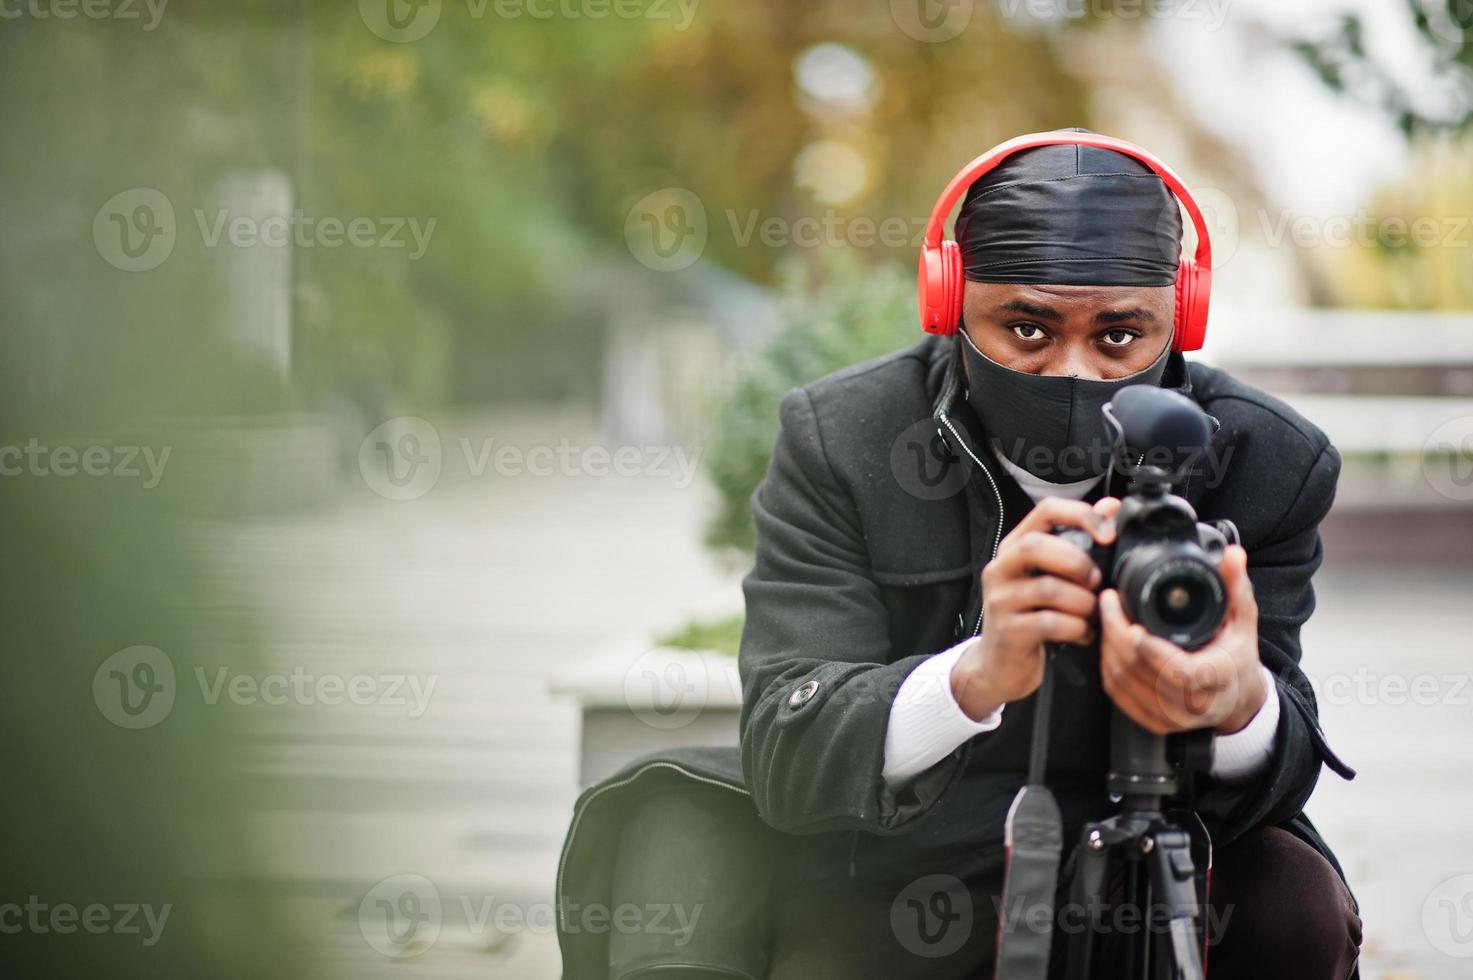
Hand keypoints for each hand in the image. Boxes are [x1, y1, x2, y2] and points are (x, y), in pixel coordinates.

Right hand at [951, 496, 1120, 721]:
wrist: (998, 666)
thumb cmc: (1030, 617)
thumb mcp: (1052, 576)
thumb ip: (1079, 542)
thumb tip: (1110, 507)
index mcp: (1015, 548)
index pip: (1045, 511)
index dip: (1080, 515)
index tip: (1107, 534)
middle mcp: (1001, 569)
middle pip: (1036, 545)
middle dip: (1076, 562)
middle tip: (1095, 581)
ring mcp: (1001, 600)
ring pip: (1048, 588)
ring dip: (1082, 602)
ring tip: (1091, 615)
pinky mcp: (1009, 631)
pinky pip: (1050, 622)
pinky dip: (1077, 629)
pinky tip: (1082, 634)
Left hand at [1098, 543, 1266, 734]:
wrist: (1237, 698)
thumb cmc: (1237, 656)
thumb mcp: (1243, 620)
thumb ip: (1235, 586)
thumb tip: (1233, 554)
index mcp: (1217, 678)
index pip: (1179, 672)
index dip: (1151, 650)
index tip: (1132, 624)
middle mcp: (1192, 704)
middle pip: (1140, 672)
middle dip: (1117, 634)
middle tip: (1109, 603)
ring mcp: (1170, 717)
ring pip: (1122, 681)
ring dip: (1108, 647)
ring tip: (1107, 617)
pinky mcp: (1151, 721)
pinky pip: (1117, 693)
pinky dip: (1107, 665)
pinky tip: (1109, 644)